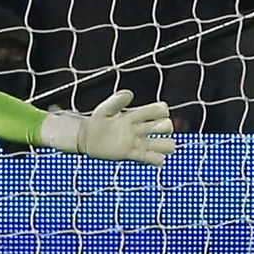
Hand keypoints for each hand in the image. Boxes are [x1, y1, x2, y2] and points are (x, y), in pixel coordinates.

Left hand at [38, 89, 175, 164]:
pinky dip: (156, 159)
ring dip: (166, 145)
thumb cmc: (97, 121)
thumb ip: (116, 101)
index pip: (159, 110)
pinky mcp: (131, 155)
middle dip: (166, 127)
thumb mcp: (105, 110)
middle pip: (165, 126)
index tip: (158, 111)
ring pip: (162, 144)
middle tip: (154, 129)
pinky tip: (151, 158)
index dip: (162, 110)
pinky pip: (150, 158)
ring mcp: (137, 142)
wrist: (87, 138)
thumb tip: (130, 93)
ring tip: (157, 147)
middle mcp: (140, 129)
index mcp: (136, 115)